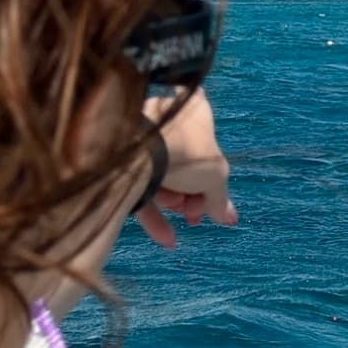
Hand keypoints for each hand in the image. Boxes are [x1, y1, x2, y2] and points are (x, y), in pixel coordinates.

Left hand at [137, 88, 236, 249]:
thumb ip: (220, 197)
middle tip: (194, 214)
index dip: (212, 178)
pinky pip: (139, 187)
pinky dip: (153, 214)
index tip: (214, 203)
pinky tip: (166, 238)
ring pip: (160, 176)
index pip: (208, 143)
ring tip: (181, 217)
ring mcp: (140, 137)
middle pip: (184, 164)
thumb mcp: (216, 175)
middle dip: (191, 196)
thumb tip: (227, 217)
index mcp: (193, 109)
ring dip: (173, 204)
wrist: (139, 152)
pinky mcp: (120, 159)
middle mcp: (165, 117)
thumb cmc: (187, 152)